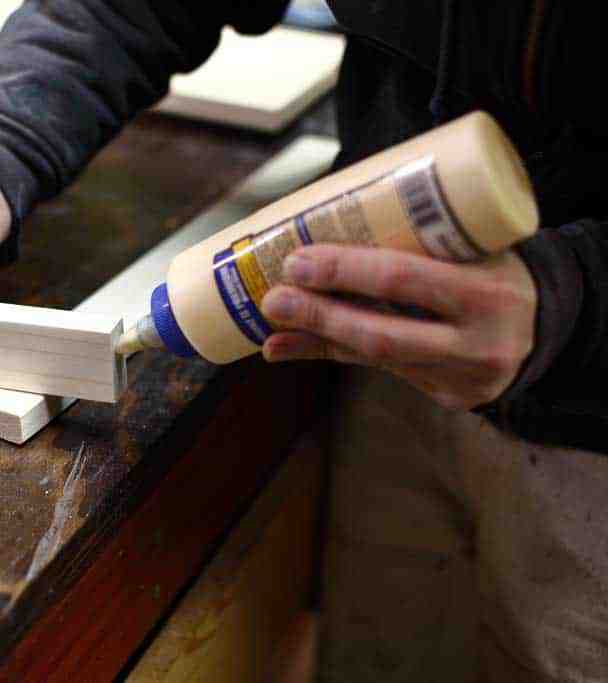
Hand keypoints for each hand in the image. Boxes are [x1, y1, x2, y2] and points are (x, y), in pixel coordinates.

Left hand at [259, 245, 537, 409]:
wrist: (548, 323)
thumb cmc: (496, 269)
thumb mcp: (471, 247)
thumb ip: (416, 243)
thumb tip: (325, 227)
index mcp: (487, 292)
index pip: (402, 279)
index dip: (344, 271)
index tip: (298, 261)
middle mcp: (478, 343)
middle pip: (381, 335)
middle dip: (319, 317)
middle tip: (273, 299)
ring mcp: (463, 378)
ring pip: (374, 359)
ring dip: (317, 342)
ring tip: (271, 331)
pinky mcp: (449, 397)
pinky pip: (383, 371)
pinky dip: (338, 353)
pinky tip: (300, 346)